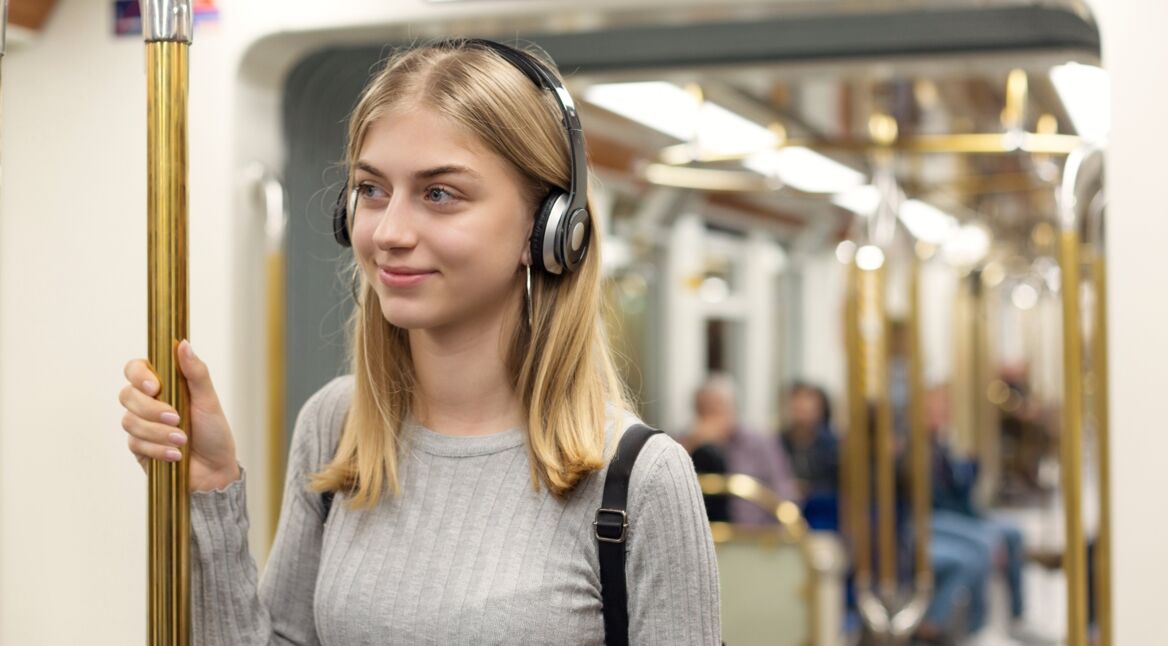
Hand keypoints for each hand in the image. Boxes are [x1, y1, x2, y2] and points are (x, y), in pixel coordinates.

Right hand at [119, 339, 240, 491]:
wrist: (215, 470)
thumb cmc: (214, 432)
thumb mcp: (209, 400)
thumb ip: (196, 372)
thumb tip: (183, 343)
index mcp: (164, 385)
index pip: (135, 369)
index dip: (139, 375)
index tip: (155, 387)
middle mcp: (148, 402)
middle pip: (127, 395)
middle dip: (151, 409)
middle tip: (176, 418)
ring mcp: (141, 425)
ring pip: (129, 421)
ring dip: (157, 432)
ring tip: (182, 439)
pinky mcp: (139, 447)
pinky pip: (135, 444)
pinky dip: (157, 448)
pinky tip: (175, 454)